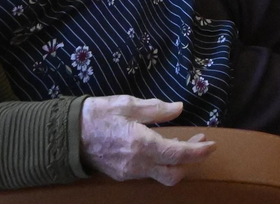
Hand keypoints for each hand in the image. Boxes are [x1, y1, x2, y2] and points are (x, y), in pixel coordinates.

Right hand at [80, 96, 215, 185]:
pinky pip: (149, 173)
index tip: (212, 144)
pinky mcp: (122, 174)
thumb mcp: (128, 104)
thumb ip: (156, 109)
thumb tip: (179, 108)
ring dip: (177, 161)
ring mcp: (129, 172)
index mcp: (141, 144)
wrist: (67, 135)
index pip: (179, 154)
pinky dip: (161, 162)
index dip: (199, 151)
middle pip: (174, 174)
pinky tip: (163, 146)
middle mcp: (138, 164)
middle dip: (192, 161)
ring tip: (184, 141)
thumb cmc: (97, 115)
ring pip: (162, 175)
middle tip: (201, 143)